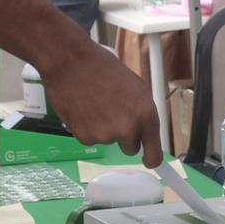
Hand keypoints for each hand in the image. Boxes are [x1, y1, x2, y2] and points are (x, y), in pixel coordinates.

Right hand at [42, 36, 162, 164]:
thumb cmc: (104, 69)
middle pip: (130, 148)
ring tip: (96, 104)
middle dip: (125, 136)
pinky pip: (91, 138)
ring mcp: (105, 137)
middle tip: (114, 113)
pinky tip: (84, 109)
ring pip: (109, 141)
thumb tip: (144, 130)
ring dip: (104, 128)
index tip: (149, 160)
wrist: (71, 63)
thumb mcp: (135, 87)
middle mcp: (128, 130)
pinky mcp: (85, 138)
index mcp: (145, 115)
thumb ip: (142, 112)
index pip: (153, 154)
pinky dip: (88, 128)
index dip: (151, 158)